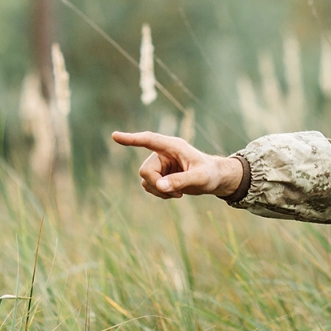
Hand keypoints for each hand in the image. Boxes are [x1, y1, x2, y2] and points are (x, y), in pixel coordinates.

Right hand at [111, 131, 244, 198]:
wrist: (214, 179)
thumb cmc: (211, 174)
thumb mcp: (199, 178)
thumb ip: (180, 181)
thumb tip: (160, 186)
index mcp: (173, 146)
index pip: (149, 140)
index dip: (131, 139)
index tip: (115, 136)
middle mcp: (163, 153)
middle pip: (145, 170)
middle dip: (157, 185)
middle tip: (176, 193)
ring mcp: (160, 164)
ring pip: (145, 180)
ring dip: (159, 191)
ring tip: (178, 193)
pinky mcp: (159, 174)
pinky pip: (149, 186)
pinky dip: (160, 194)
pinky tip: (175, 194)